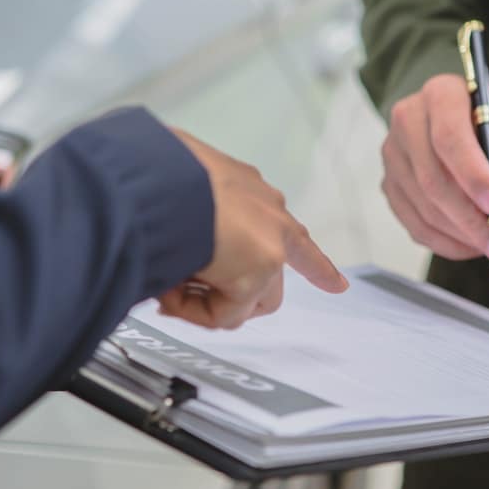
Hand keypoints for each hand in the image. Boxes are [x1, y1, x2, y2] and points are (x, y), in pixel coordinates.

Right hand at [160, 129, 347, 328]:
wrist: (154, 175)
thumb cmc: (149, 173)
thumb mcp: (168, 182)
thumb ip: (178, 210)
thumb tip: (159, 233)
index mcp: (247, 186)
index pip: (286, 227)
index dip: (313, 263)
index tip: (338, 285)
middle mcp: (269, 214)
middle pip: (269, 276)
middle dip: (230, 293)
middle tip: (181, 293)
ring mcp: (269, 244)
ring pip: (250, 302)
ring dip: (208, 303)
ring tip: (166, 286)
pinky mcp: (257, 272)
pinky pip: (224, 315)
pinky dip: (192, 312)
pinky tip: (166, 294)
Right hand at [381, 75, 488, 259]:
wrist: (464, 120)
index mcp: (440, 95)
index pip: (448, 139)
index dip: (472, 175)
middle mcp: (407, 122)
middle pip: (432, 180)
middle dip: (470, 218)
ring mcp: (393, 156)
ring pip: (423, 208)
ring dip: (462, 235)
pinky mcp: (390, 186)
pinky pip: (415, 225)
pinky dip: (446, 243)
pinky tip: (473, 246)